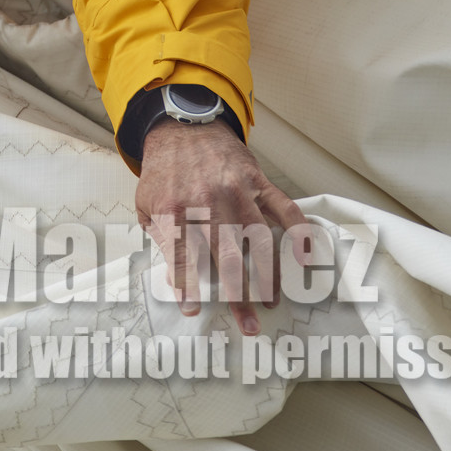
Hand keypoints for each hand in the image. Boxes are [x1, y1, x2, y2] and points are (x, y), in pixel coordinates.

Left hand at [135, 119, 306, 335]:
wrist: (184, 127)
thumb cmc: (164, 171)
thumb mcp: (146, 202)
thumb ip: (160, 238)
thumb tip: (174, 277)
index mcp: (175, 209)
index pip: (183, 255)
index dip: (188, 284)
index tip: (193, 310)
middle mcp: (207, 202)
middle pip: (227, 257)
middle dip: (238, 295)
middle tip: (249, 324)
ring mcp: (236, 191)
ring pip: (258, 240)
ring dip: (268, 275)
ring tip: (272, 302)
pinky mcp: (257, 182)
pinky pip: (284, 209)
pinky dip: (298, 233)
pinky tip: (304, 258)